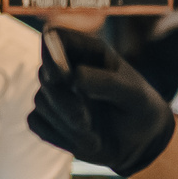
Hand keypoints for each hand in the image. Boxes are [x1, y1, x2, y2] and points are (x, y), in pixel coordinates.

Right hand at [28, 27, 176, 175]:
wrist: (141, 141)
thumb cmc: (140, 109)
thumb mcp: (134, 95)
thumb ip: (107, 83)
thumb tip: (75, 76)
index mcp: (89, 51)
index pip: (56, 37)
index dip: (51, 52)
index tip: (60, 75)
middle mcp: (68, 69)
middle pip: (44, 74)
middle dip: (62, 100)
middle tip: (84, 119)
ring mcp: (58, 93)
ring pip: (41, 101)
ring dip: (65, 123)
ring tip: (94, 136)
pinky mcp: (51, 117)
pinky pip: (37, 122)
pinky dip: (57, 136)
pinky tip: (83, 141)